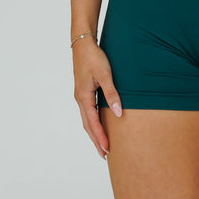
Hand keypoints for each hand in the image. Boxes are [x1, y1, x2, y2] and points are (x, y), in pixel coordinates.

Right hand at [72, 38, 122, 159]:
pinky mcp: (84, 92)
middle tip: (104, 155)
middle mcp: (80, 98)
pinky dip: (93, 123)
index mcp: (84, 96)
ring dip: (94, 133)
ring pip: (87, 120)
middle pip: (87, 125)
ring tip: (102, 145)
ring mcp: (81, 95)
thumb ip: (112, 94)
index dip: (100, 136)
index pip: (92, 122)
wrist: (83, 43)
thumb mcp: (105, 74)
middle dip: (96, 140)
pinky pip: (88, 112)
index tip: (107, 149)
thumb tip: (118, 113)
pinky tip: (99, 126)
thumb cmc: (94, 57)